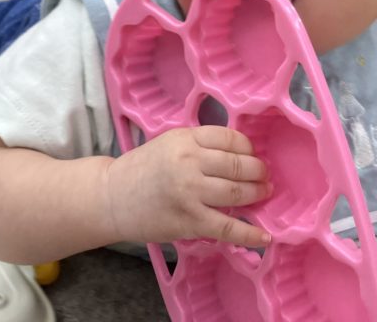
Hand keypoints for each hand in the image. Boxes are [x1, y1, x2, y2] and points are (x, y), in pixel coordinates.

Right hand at [103, 125, 271, 246]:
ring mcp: (191, 193)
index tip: (253, 156)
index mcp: (186, 139)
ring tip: (263, 195)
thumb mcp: (170, 143)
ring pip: (238, 193)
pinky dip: (250, 234)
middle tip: (265, 177)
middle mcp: (190, 162)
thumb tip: (241, 154)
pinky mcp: (190, 221)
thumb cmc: (142, 169)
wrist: (111, 198)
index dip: (248, 148)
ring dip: (257, 195)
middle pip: (239, 165)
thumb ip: (200, 145)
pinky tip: (265, 237)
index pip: (231, 138)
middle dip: (259, 172)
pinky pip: (228, 228)